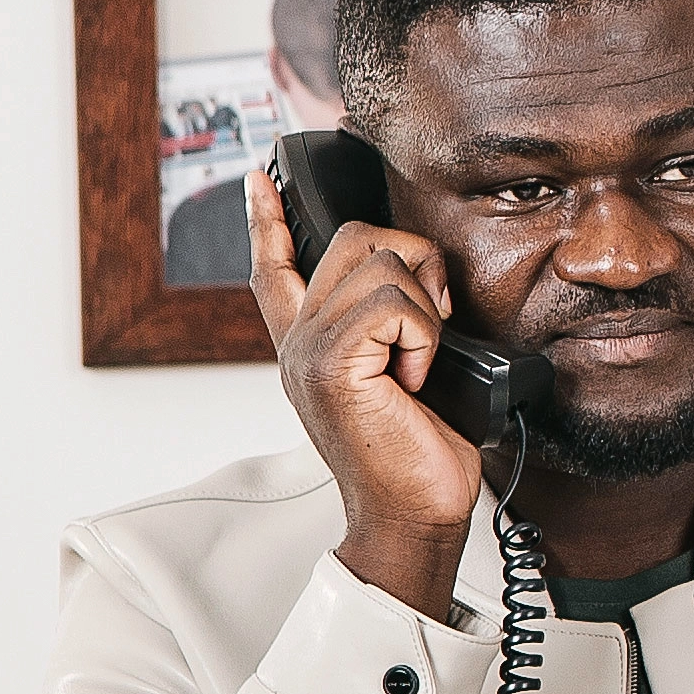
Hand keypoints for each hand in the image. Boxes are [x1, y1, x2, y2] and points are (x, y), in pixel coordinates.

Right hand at [250, 165, 484, 616]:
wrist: (415, 513)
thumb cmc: (419, 452)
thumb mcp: (406, 375)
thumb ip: (392, 328)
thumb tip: (422, 286)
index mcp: (309, 343)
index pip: (276, 268)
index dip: (268, 220)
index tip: (261, 180)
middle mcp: (299, 341)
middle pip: (355, 239)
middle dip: (415, 263)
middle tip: (433, 322)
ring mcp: (309, 351)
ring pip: (381, 264)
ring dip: (425, 309)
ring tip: (421, 363)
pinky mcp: (332, 365)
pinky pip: (395, 304)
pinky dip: (424, 337)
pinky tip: (417, 379)